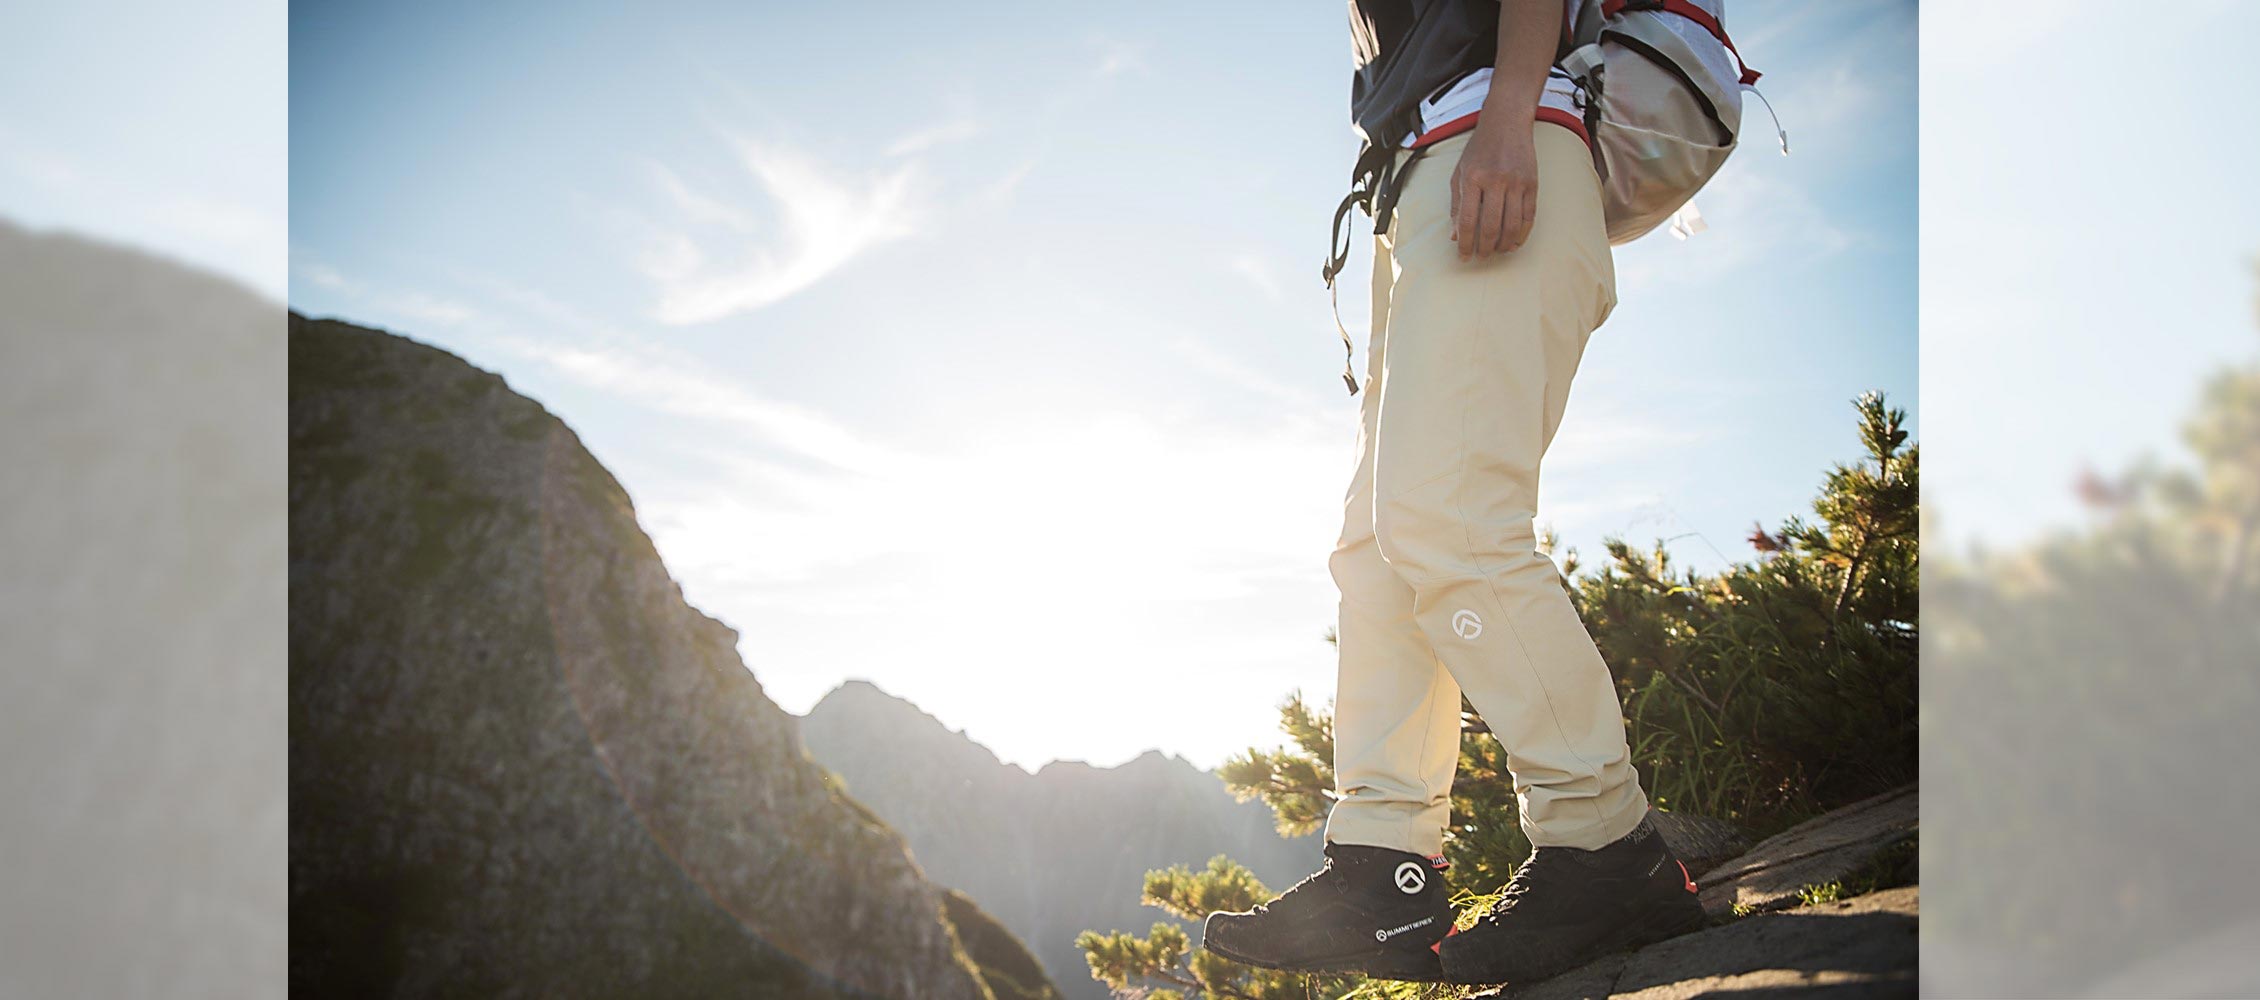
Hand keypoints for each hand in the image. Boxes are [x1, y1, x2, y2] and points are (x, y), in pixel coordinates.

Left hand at [1449, 117, 1537, 259]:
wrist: (1506, 124)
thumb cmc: (1479, 150)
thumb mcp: (1460, 173)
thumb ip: (1457, 205)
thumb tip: (1455, 236)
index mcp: (1472, 179)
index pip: (1468, 221)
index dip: (1465, 244)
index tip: (1463, 257)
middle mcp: (1495, 181)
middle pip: (1490, 227)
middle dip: (1485, 248)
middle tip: (1481, 257)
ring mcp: (1516, 182)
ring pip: (1512, 225)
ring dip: (1504, 244)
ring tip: (1497, 251)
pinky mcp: (1532, 183)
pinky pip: (1529, 216)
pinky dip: (1522, 234)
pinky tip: (1514, 242)